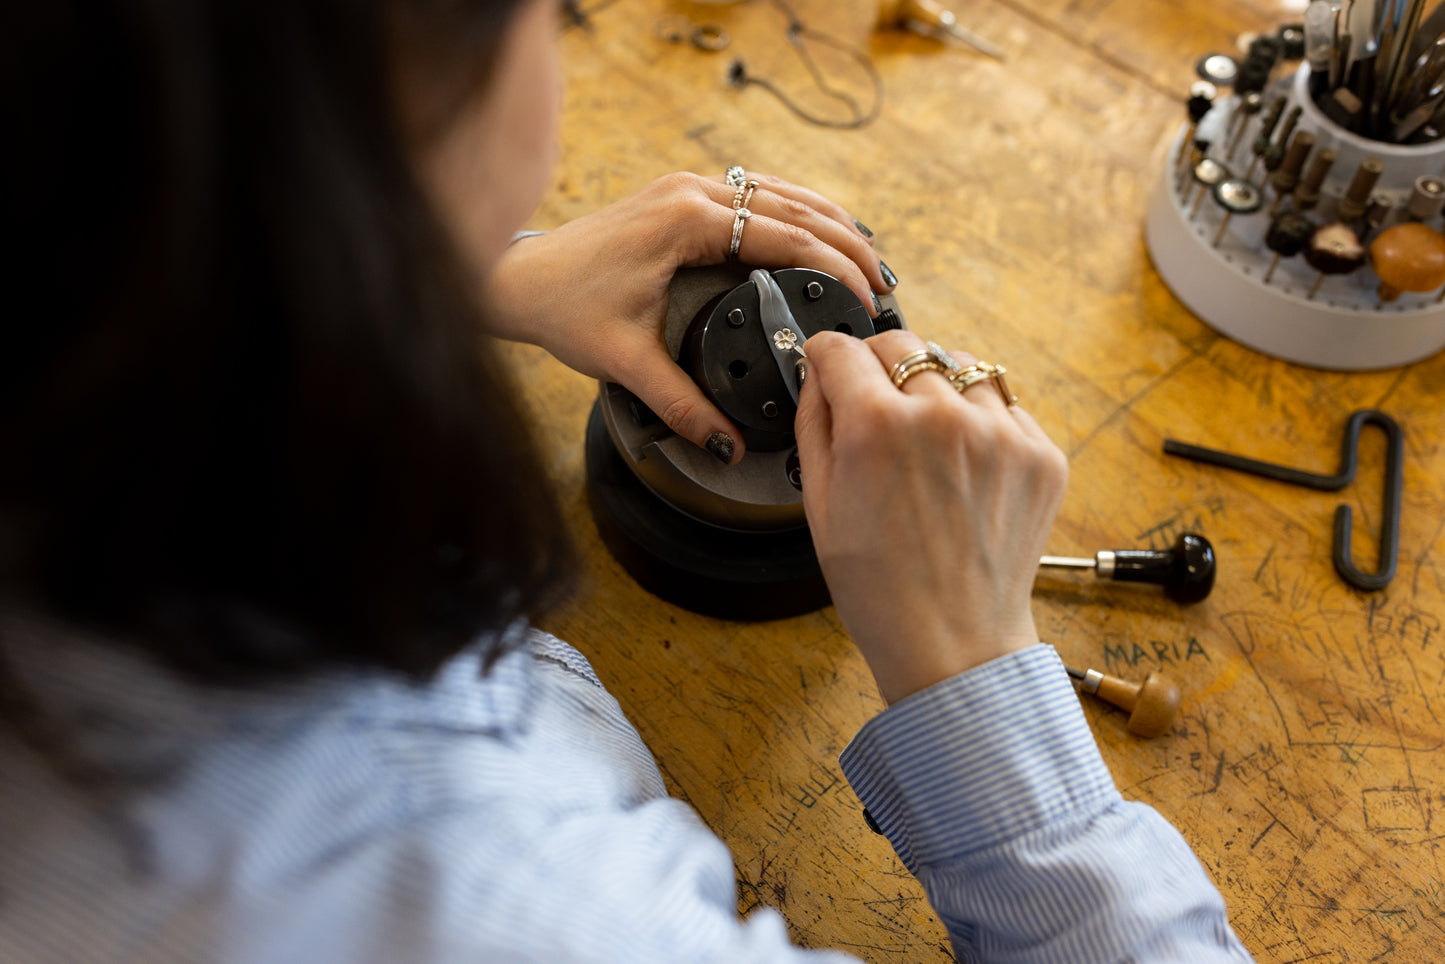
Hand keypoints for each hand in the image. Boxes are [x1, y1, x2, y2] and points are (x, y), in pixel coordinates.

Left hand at [484, 172, 888, 462]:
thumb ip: (682, 403)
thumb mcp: (626, 362)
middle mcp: (690, 191)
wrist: (516, 280)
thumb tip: (726, 442)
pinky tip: (819, 233)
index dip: (834, 267)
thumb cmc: (563, 310)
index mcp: (684, 221)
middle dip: (846, 244)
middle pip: (794, 207)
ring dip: (828, 222)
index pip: (784, 236)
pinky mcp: (679, 195)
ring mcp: (685, 186)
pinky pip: (754, 193)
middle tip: (883, 285)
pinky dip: (794, 212)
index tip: (865, 298)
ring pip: (779, 192)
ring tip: (868, 259)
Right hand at [793, 331, 1068, 704]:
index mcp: (877, 426)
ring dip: (935, 388)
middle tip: (875, 408)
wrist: (953, 642)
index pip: (842, 348)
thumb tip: (818, 373)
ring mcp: (1000, 433)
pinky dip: (980, 422)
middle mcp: (943, 416)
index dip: (826, 359)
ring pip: (958, 365)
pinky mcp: (1040, 454)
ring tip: (926, 441)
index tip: (828, 368)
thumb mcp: (818, 503)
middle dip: (879, 368)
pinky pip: (1003, 406)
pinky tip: (963, 467)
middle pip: (902, 345)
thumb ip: (814, 422)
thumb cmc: (880, 588)